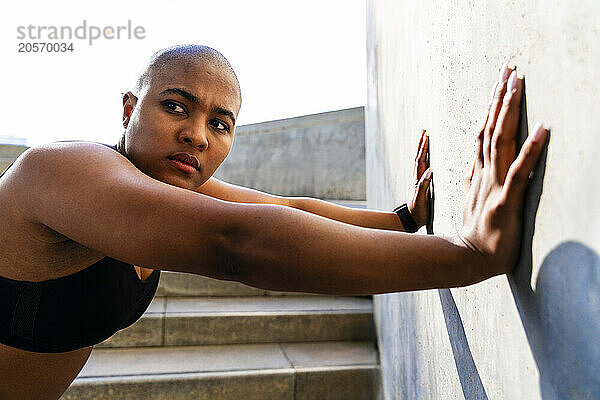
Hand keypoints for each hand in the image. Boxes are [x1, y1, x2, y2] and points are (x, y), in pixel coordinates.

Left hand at [408, 129, 431, 227]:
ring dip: (421, 150)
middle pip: (418, 157)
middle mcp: (417, 178)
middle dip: (421, 144)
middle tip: (423, 131)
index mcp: (418, 180)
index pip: (420, 160)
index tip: (426, 136)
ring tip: (424, 139)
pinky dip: (424, 159)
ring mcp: (418, 180)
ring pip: (420, 161)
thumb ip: (424, 186)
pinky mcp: (420, 184)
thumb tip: (430, 171)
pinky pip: (422, 167)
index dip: (423, 148)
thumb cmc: (418, 212)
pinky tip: (427, 157)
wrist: (412, 220)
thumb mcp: (421, 200)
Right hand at [459, 64, 547, 274]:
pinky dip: (530, 150)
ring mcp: (494, 186)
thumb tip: (470, 165)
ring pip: (501, 142)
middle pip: (492, 129)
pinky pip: (519, 172)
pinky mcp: (505, 201)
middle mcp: (486, 174)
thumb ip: (472, 179)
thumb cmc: (476, 232)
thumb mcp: (471, 200)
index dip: (492, 107)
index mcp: (479, 174)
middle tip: (509, 70)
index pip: (484, 133)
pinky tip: (541, 130)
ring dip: (509, 113)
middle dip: (501, 98)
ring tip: (517, 86)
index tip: (499, 83)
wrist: (469, 258)